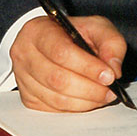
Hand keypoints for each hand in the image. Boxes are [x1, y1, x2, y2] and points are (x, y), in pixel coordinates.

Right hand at [10, 14, 126, 111]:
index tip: (109, 75)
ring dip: (85, 101)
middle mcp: (24, 54)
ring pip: (56, 98)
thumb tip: (114, 70)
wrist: (54, 41)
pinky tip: (89, 100)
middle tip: (110, 90)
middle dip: (89, 88)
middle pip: (57, 78)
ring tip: (104, 96)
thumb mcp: (96, 26)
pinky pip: (53, 109)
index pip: (61, 52)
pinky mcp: (28, 98)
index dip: (87, 66)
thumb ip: (110, 43)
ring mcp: (23, 78)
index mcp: (38, 30)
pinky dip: (75, 108)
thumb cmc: (74, 33)